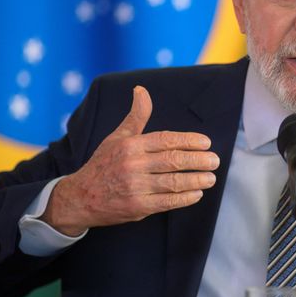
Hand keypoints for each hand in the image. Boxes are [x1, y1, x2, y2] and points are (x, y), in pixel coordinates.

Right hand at [41, 86, 218, 235]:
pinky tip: (197, 194)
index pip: (166, 140)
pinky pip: (167, 202)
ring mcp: (135, 187)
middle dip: (198, 160)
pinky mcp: (137, 207)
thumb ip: (136, 116)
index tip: (206, 143)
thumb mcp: (117, 137)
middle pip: (173, 160)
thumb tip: (141, 90)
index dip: (189, 141)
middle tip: (215, 161)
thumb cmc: (103, 164)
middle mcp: (133, 164)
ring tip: (211, 178)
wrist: (80, 197)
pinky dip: (184, 198)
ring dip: (196, 180)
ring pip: (173, 182)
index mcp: (131, 145)